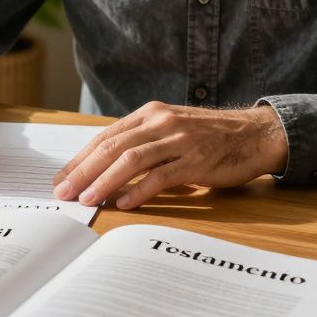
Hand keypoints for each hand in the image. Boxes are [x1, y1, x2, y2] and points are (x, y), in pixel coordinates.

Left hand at [51, 102, 286, 209]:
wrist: (254, 134)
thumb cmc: (208, 138)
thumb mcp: (170, 131)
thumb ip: (142, 144)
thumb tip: (102, 171)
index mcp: (150, 113)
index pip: (105, 137)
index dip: (80, 159)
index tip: (61, 179)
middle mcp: (161, 122)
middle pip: (112, 147)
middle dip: (83, 171)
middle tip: (64, 192)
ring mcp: (180, 140)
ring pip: (132, 159)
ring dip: (105, 181)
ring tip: (87, 199)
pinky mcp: (197, 160)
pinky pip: (162, 176)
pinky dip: (140, 191)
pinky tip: (124, 203)